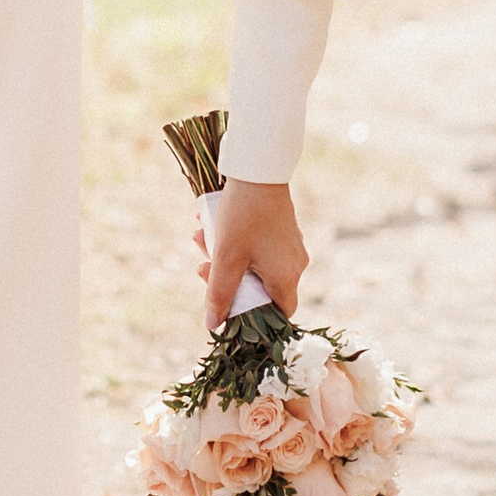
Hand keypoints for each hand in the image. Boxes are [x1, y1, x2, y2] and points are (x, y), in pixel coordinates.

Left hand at [198, 177, 307, 326]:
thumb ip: (219, 293)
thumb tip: (213, 326)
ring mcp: (291, 246)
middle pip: (259, 288)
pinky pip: (258, 247)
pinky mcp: (283, 230)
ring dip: (224, 256)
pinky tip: (211, 225)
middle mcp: (295, 265)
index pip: (278, 315)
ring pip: (254, 265)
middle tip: (202, 265)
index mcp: (286, 278)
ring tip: (201, 238)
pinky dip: (236, 243)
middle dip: (226, 279)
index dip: (253, 316)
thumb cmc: (243, 216)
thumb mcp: (226, 258)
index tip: (228, 305)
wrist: (259, 169)